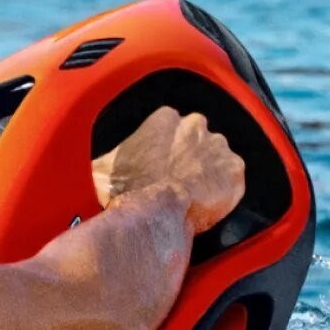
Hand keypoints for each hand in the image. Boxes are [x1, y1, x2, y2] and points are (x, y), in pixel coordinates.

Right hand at [91, 107, 244, 233]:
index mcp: (165, 118)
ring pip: (217, 158)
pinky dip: (226, 191)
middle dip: (192, 157)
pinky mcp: (234, 170)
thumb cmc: (125, 190)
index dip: (169, 150)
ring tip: (196, 196)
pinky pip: (233, 179)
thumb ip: (109, 158)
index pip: (172, 128)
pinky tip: (210, 204)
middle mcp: (195, 125)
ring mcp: (218, 147)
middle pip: (198, 139)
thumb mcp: (104, 166)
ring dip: (210, 173)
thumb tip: (95, 168)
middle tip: (180, 182)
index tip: (163, 168)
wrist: (153, 211)